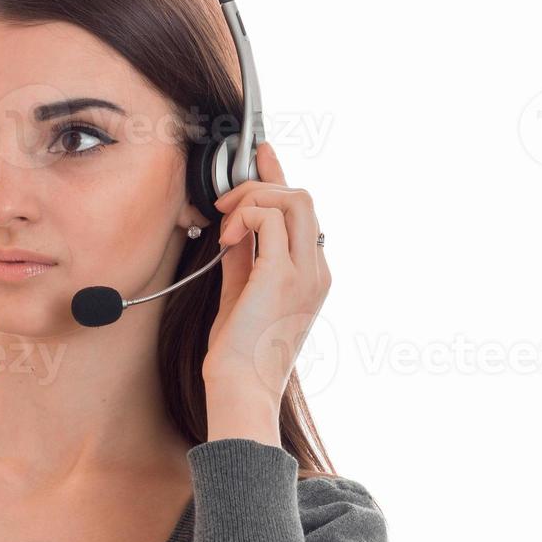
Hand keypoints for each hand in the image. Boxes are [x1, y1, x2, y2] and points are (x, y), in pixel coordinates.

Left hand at [203, 142, 331, 411]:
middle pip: (303, 197)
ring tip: (226, 228)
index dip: (279, 177)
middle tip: (225, 206)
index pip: (302, 213)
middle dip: (259, 186)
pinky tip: (227, 240)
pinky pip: (270, 219)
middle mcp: (316, 270)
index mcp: (312, 276)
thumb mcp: (241, 294)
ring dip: (251, 200)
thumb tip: (233, 226)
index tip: (261, 153)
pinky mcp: (283, 275)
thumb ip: (243, 257)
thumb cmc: (239, 354)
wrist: (241, 388)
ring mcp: (305, 272)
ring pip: (293, 199)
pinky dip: (244, 218)